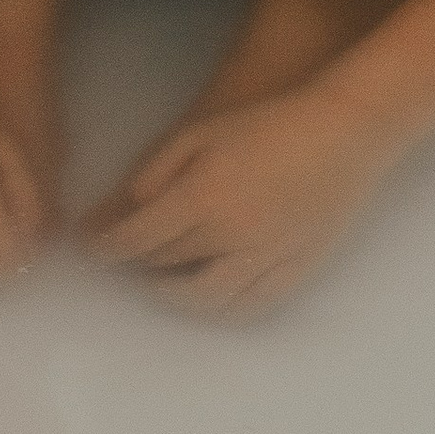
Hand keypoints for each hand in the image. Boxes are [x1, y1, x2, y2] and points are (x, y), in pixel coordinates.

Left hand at [81, 83, 397, 315]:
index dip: (107, 248)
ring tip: (157, 283)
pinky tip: (207, 296)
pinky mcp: (295, 269)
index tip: (90, 250)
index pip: (138, 239)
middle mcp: (230, 235)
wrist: (343, 132)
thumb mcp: (202, 132)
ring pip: (205, 298)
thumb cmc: (267, 123)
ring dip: (171, 296)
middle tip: (120, 260)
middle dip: (133, 265)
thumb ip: (158, 170)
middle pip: (165, 265)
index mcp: (202, 196)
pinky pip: (250, 307)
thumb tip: (128, 211)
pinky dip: (220, 310)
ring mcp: (266, 257)